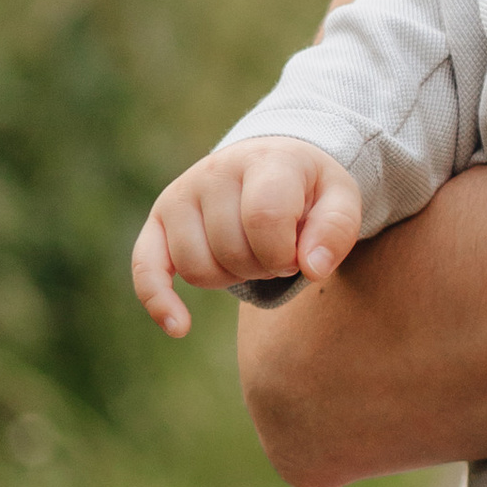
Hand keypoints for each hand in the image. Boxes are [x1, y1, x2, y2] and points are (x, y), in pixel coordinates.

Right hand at [131, 137, 363, 335]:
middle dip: (262, 267)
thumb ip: (336, 231)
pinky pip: (145, 267)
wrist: (274, 160)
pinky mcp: (159, 219)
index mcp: (265, 160)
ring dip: (230, 277)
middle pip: (230, 251)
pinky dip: (159, 300)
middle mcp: (215, 171)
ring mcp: (181, 194)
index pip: (264, 219)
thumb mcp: (340, 199)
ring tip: (250, 253)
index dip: (284, 253)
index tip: (299, 255)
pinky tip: (179, 327)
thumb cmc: (310, 189)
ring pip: (196, 268)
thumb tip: (312, 269)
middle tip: (279, 251)